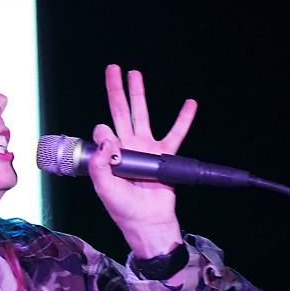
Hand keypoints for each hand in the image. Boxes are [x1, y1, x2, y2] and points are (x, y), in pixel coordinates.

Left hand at [88, 65, 196, 256]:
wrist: (148, 222)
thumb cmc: (124, 209)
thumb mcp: (104, 188)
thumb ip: (99, 163)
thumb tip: (104, 134)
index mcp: (110, 154)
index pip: (103, 132)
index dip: (104, 133)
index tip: (109, 143)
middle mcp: (126, 146)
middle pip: (120, 112)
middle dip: (115, 90)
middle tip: (112, 68)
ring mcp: (145, 148)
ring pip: (142, 115)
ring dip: (139, 94)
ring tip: (135, 74)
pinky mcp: (164, 155)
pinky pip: (176, 133)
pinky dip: (184, 118)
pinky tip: (190, 103)